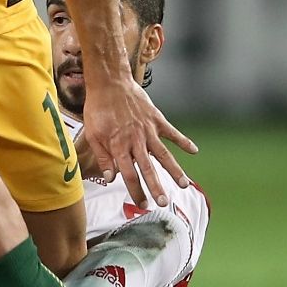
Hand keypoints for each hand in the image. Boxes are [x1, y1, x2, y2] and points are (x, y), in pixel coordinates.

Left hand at [73, 76, 197, 207]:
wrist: (109, 83)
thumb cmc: (98, 108)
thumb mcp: (93, 134)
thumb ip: (103, 157)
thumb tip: (110, 178)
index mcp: (118, 146)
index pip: (128, 174)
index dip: (136, 191)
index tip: (143, 204)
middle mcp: (135, 141)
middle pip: (148, 168)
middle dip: (156, 187)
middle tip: (163, 202)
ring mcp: (148, 130)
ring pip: (163, 154)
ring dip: (174, 170)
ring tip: (184, 184)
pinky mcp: (156, 119)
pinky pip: (172, 132)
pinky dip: (183, 141)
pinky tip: (194, 151)